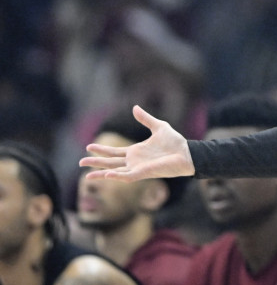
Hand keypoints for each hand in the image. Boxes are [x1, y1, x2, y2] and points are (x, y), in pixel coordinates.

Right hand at [79, 105, 194, 181]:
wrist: (187, 153)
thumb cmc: (175, 142)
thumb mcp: (158, 126)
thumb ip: (145, 119)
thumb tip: (134, 108)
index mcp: (136, 151)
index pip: (114, 152)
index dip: (102, 150)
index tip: (89, 146)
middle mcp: (134, 161)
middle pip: (110, 162)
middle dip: (96, 162)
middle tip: (81, 162)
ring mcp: (138, 168)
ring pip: (115, 172)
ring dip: (101, 174)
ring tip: (86, 176)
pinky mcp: (143, 173)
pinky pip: (127, 176)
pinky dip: (116, 176)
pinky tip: (106, 175)